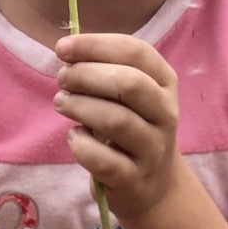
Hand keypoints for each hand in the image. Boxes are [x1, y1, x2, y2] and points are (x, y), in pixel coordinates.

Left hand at [53, 33, 180, 219]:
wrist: (152, 183)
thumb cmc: (130, 125)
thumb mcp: (126, 94)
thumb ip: (103, 69)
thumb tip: (66, 50)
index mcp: (164, 82)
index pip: (135, 52)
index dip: (95, 45)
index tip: (62, 48)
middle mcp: (166, 113)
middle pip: (129, 83)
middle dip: (86, 75)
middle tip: (62, 79)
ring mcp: (154, 149)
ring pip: (117, 120)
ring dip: (79, 106)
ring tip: (61, 103)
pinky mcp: (134, 180)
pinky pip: (105, 160)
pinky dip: (81, 145)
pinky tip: (74, 137)